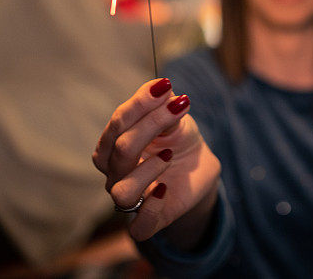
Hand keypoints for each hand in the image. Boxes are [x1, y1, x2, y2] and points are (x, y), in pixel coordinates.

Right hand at [93, 78, 220, 244]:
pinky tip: (166, 188)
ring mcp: (130, 198)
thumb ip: (166, 106)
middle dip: (150, 125)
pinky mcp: (148, 222)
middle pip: (120, 150)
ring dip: (147, 170)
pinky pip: (139, 227)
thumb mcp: (177, 120)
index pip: (118, 122)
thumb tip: (162, 87)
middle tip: (179, 107)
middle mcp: (116, 172)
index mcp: (114, 144)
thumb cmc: (178, 141)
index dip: (140, 104)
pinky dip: (150, 209)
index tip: (165, 87)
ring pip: (122, 191)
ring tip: (169, 154)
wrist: (198, 170)